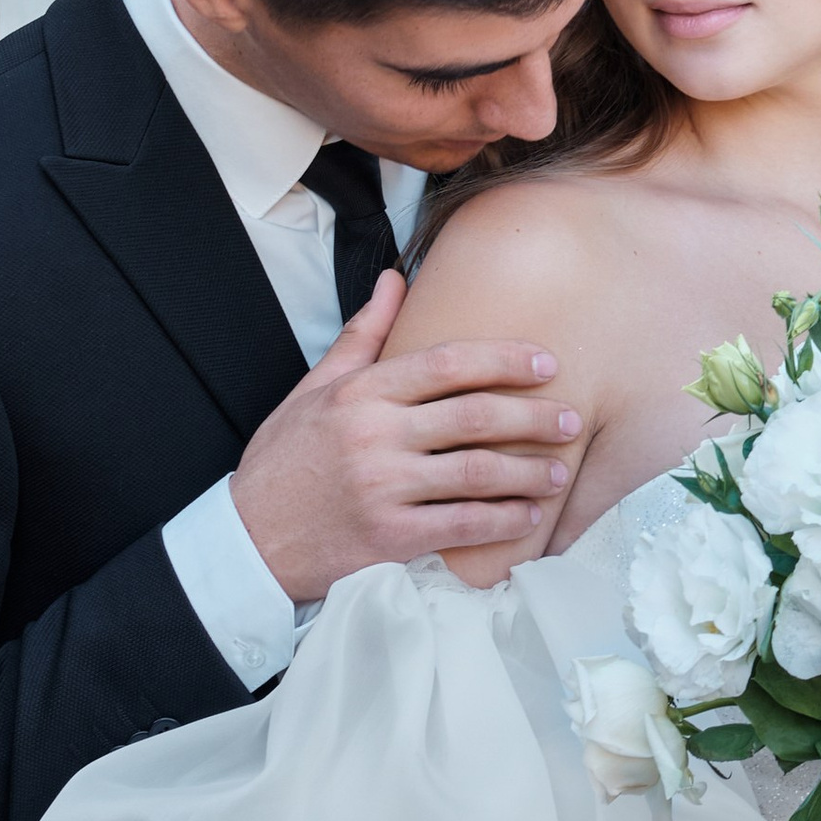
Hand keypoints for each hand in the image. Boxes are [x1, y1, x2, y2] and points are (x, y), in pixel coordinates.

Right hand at [228, 272, 582, 599]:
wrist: (249, 540)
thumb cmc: (285, 462)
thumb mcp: (313, 389)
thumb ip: (363, 335)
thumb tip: (394, 280)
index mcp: (360, 393)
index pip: (447, 363)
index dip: (505, 360)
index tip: (545, 364)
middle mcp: (374, 435)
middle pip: (475, 416)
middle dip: (533, 417)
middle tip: (570, 418)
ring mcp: (383, 488)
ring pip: (478, 473)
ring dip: (529, 472)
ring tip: (559, 471)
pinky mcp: (389, 537)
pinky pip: (462, 525)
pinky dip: (504, 520)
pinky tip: (528, 516)